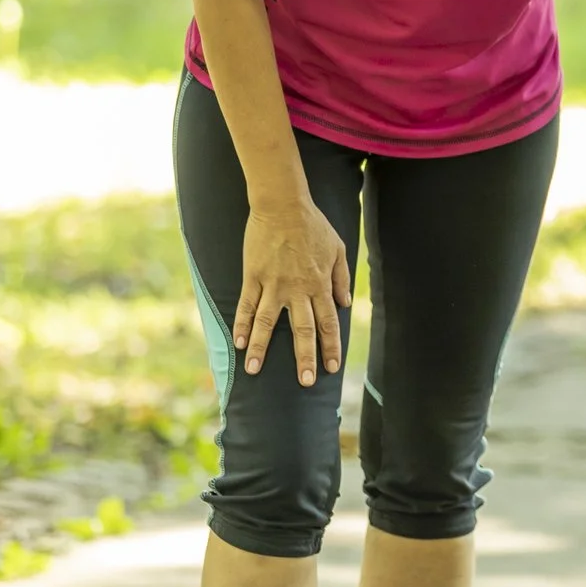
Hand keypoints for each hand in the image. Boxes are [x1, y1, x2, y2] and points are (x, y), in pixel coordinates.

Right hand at [234, 198, 351, 385]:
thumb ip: (342, 278)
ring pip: (269, 323)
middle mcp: (298, 289)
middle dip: (305, 358)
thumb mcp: (338, 249)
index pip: (328, 322)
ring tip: (255, 371)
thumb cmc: (313, 225)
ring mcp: (274, 284)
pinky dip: (243, 325)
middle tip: (305, 381)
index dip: (331, 346)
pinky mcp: (254, 276)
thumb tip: (346, 304)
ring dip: (262, 349)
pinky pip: (247, 305)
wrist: (283, 205)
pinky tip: (239, 343)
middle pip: (303, 330)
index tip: (332, 367)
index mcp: (320, 284)